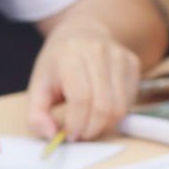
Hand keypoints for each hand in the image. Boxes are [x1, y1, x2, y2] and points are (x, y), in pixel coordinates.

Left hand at [26, 23, 140, 140]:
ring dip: (105, 125)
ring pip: (120, 106)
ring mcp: (119, 56)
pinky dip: (116, 114)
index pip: (81, 98)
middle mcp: (98, 52)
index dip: (77, 123)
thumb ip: (36, 114)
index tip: (70, 135)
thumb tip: (51, 135)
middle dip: (92, 129)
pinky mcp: (133, 63)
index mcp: (70, 55)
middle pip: (103, 105)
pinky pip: (130, 101)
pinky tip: (102, 111)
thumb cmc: (58, 63)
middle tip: (82, 134)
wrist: (82, 33)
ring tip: (91, 125)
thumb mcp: (38, 85)